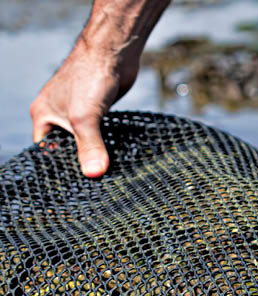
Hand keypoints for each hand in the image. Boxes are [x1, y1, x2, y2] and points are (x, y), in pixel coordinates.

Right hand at [29, 41, 139, 177]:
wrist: (113, 51)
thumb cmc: (90, 77)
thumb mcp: (85, 117)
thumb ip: (89, 146)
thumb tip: (94, 174)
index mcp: (43, 116)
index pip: (45, 151)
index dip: (59, 168)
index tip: (76, 185)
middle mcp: (58, 115)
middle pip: (66, 148)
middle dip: (80, 162)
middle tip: (95, 184)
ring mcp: (79, 112)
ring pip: (85, 140)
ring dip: (96, 153)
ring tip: (107, 175)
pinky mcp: (99, 110)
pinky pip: (101, 133)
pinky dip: (107, 143)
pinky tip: (118, 157)